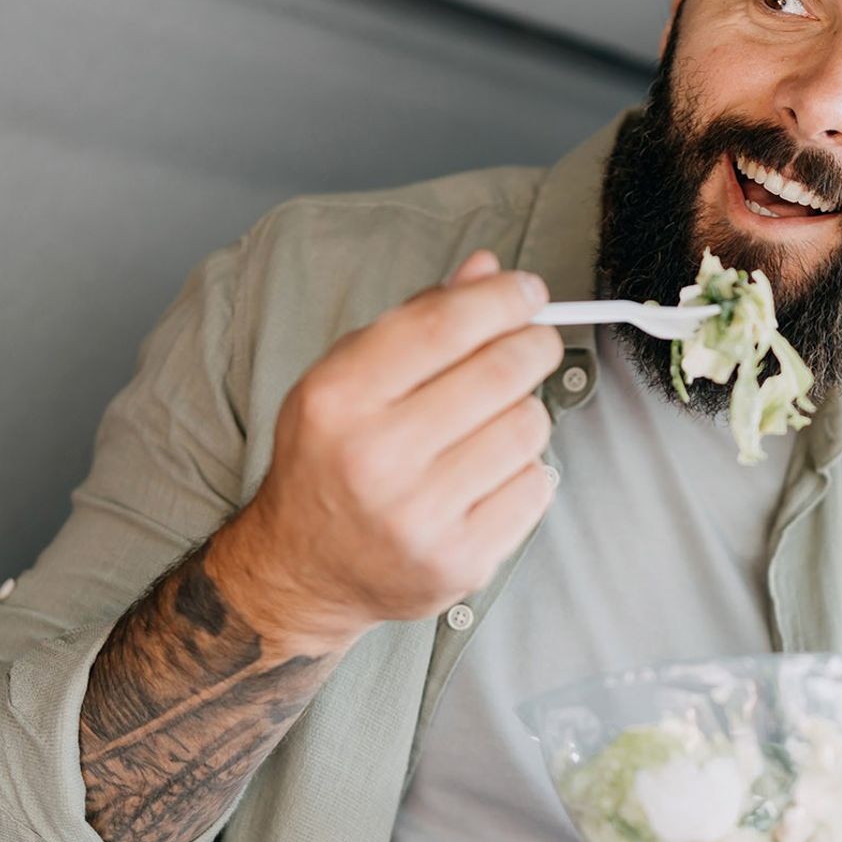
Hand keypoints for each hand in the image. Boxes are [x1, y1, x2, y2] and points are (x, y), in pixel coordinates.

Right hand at [218, 250, 563, 651]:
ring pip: (527, 428)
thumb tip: (488, 271)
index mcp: (338, 399)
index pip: (443, 326)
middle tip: (536, 342)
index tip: (528, 290)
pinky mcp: (460, 559)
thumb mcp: (346, 379)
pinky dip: (526, 469)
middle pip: (499, 373)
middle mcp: (374, 457)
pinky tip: (491, 474)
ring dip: (526, 412)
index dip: (501, 299)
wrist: (304, 570)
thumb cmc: (331, 461)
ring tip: (495, 422)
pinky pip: (536, 486)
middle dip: (534, 345)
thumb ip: (417, 320)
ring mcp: (420, 515)